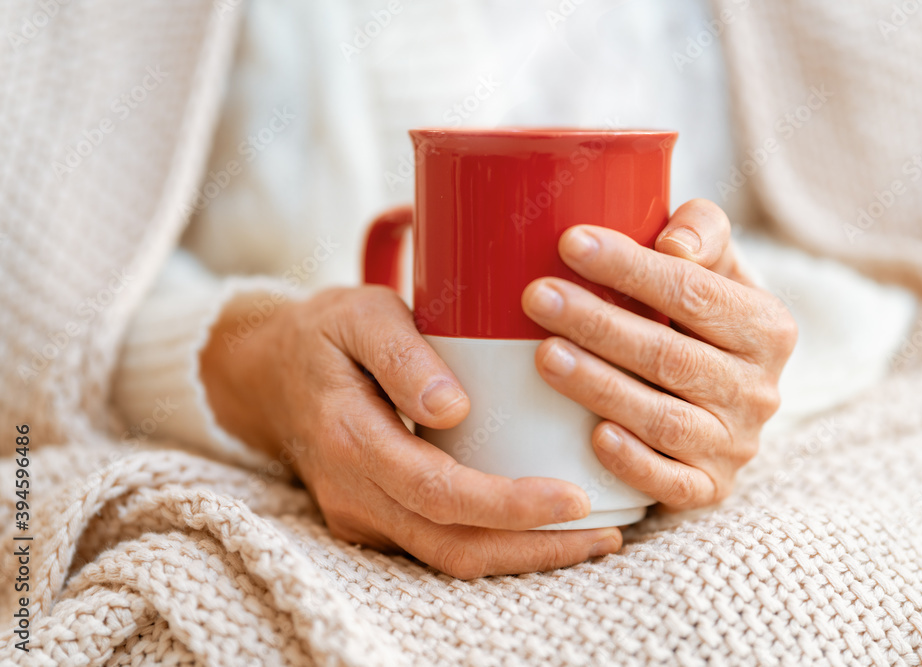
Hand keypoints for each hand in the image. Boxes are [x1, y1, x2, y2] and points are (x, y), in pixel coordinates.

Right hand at [200, 285, 621, 578]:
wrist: (268, 373)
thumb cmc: (326, 334)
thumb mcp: (359, 315)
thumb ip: (402, 355)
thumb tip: (453, 409)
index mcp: (349, 439)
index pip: (437, 493)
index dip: (509, 506)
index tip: (573, 498)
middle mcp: (353, 492)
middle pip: (451, 546)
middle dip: (533, 548)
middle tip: (605, 534)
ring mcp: (360, 514)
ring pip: (447, 558)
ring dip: (520, 556)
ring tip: (590, 538)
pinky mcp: (374, 519)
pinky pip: (437, 547)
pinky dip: (494, 544)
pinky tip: (540, 525)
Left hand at [521, 199, 796, 510]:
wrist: (720, 403)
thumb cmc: (698, 321)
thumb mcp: (714, 268)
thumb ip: (702, 233)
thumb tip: (672, 244)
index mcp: (766, 327)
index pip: (693, 292)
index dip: (630, 268)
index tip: (570, 243)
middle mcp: (759, 390)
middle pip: (670, 356)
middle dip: (598, 324)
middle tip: (537, 297)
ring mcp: (735, 445)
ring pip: (663, 418)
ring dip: (600, 386)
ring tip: (544, 355)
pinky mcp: (710, 489)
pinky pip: (671, 482)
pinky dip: (633, 461)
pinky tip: (592, 435)